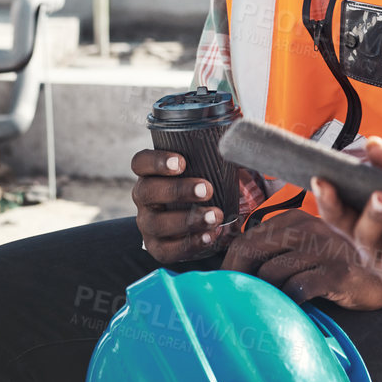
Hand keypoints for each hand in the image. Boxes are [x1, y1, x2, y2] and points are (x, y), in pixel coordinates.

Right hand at [131, 149, 230, 263]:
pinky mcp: (159, 248)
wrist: (201, 222)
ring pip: (157, 223)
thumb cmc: (203, 187)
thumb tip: (241, 131)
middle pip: (147, 191)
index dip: (156, 161)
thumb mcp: (206, 168)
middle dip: (178, 190)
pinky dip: (191, 243)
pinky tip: (210, 236)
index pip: (140, 163)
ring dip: (188, 219)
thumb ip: (218, 152)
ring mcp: (148, 224)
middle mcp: (144, 198)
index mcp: (150, 174)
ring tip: (216, 216)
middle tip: (207, 189)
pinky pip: (168, 249)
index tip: (182, 162)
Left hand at [220, 208, 381, 309]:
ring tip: (260, 310)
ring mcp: (323, 249)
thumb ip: (280, 249)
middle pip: (251, 252)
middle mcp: (307, 228)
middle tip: (232, 302)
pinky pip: (297, 290)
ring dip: (262, 296)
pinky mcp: (337, 272)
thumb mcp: (310, 246)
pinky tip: (289, 312)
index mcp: (295, 219)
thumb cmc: (342, 261)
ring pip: (271, 273)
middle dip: (237, 280)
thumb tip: (237, 270)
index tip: (224, 286)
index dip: (229, 265)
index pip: (246, 239)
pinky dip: (287, 304)